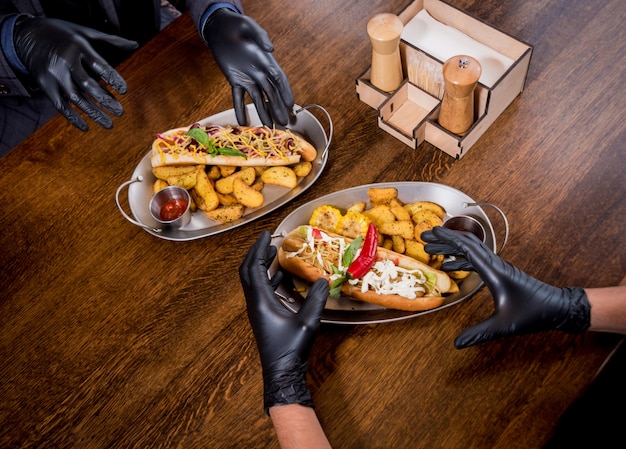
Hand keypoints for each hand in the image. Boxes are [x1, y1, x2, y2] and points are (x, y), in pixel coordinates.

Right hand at [13, 17, 137, 130]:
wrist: (26, 35)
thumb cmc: (63, 34)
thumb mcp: (84, 31)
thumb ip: (110, 40)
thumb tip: (134, 45)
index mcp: (78, 46)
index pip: (99, 65)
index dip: (113, 78)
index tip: (124, 90)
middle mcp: (64, 61)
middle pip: (88, 84)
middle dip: (105, 100)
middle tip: (120, 112)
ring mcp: (53, 74)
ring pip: (75, 98)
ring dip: (93, 113)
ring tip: (109, 125)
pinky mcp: (44, 85)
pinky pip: (59, 105)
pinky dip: (72, 117)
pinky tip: (86, 127)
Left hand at [203, 8, 293, 126]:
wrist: (220, 28)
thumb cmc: (237, 25)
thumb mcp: (249, 26)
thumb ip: (260, 36)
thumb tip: (271, 48)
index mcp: (265, 60)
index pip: (278, 79)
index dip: (285, 92)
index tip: (291, 104)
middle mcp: (259, 72)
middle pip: (271, 93)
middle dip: (278, 108)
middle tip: (284, 123)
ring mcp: (247, 78)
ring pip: (257, 99)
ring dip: (263, 112)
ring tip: (269, 127)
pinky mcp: (235, 80)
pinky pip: (237, 97)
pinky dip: (239, 109)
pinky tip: (242, 122)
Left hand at [239, 231, 327, 412]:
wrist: (281, 371)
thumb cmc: (291, 348)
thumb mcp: (307, 321)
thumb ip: (316, 299)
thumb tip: (324, 279)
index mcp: (260, 300)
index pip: (254, 267)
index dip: (258, 248)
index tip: (266, 234)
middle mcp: (254, 303)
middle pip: (248, 271)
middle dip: (256, 253)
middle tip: (268, 240)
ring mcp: (257, 310)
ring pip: (253, 281)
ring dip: (261, 265)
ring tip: (274, 253)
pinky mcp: (262, 316)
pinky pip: (261, 290)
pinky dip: (268, 279)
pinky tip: (282, 276)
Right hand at [422, 226, 589, 347]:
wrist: (558, 308)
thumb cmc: (534, 312)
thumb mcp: (504, 325)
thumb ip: (479, 333)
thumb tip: (457, 344)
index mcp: (493, 270)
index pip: (466, 246)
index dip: (447, 238)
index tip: (430, 232)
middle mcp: (495, 264)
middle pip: (466, 243)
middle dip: (444, 239)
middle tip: (425, 238)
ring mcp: (498, 267)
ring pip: (471, 251)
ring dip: (451, 248)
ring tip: (433, 251)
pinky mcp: (501, 273)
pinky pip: (477, 260)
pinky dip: (461, 259)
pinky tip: (452, 267)